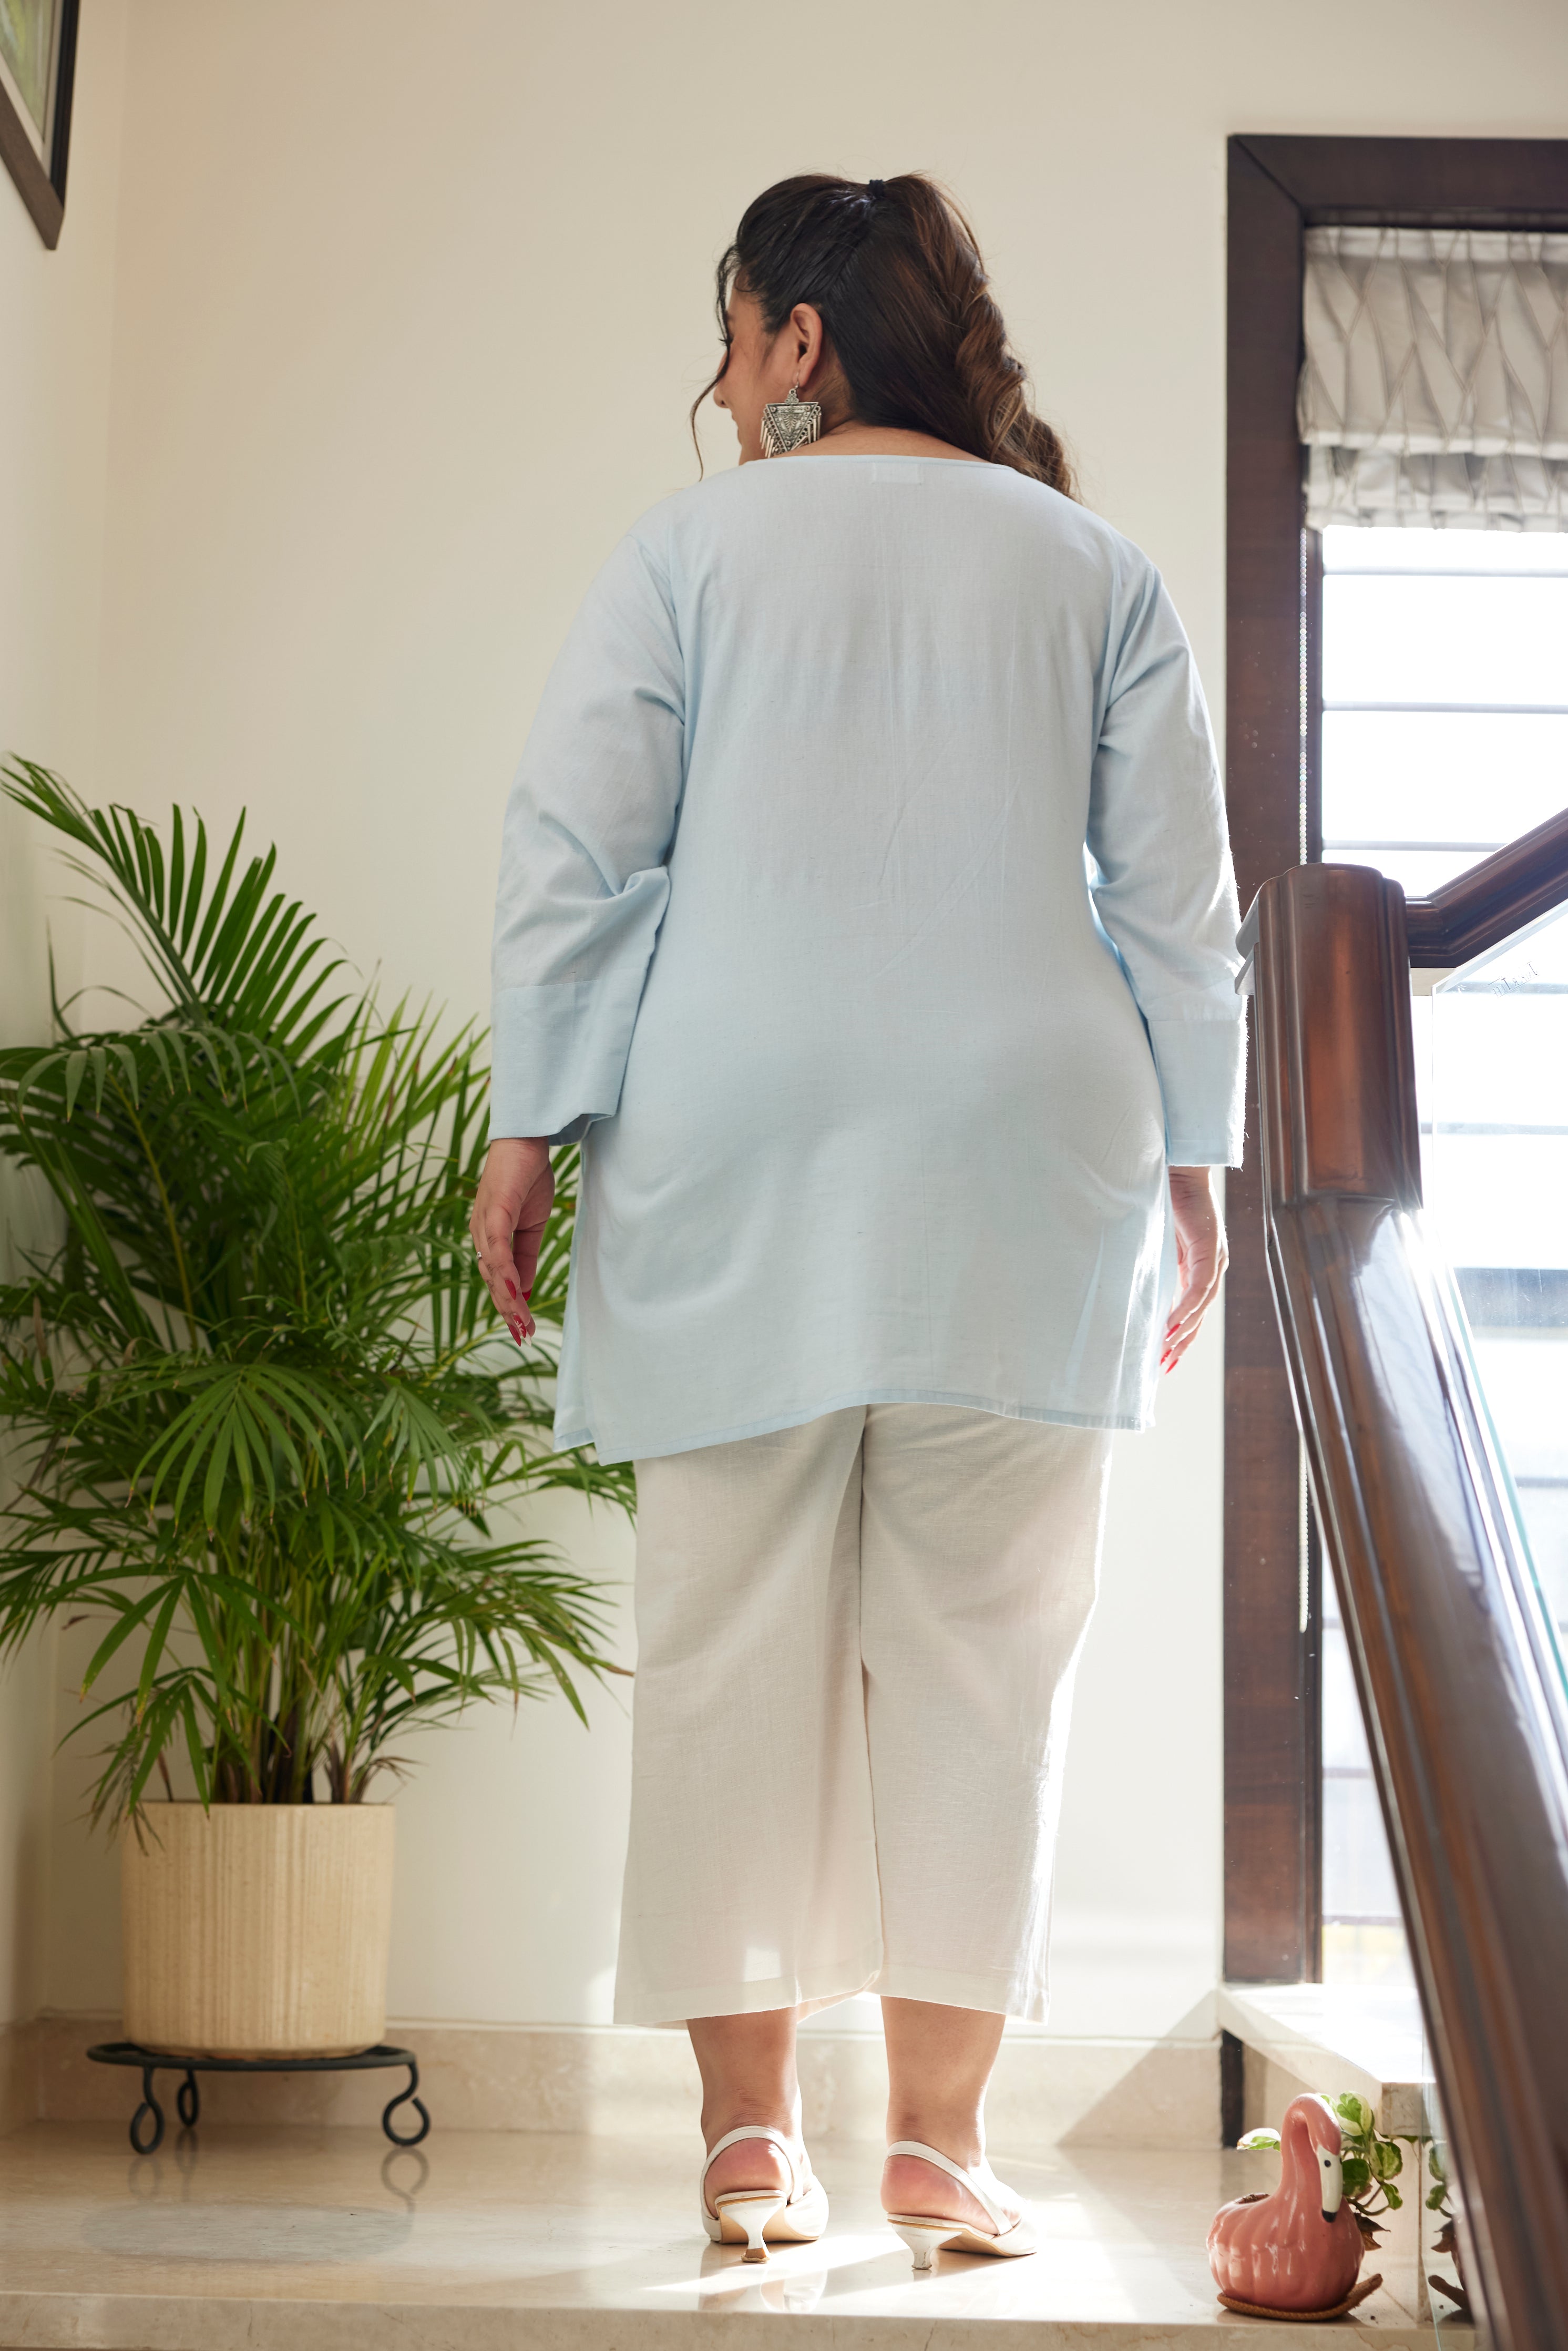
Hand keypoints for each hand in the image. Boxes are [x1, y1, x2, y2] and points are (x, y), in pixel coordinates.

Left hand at [469, 1137, 553, 1345]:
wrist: (525, 1142)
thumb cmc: (527, 1179)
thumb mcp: (532, 1227)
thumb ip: (526, 1257)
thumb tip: (524, 1288)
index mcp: (489, 1238)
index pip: (497, 1279)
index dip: (508, 1304)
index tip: (523, 1328)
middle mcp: (481, 1234)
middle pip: (491, 1281)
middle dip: (507, 1310)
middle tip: (523, 1335)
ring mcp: (484, 1223)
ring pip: (493, 1270)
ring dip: (506, 1298)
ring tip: (520, 1321)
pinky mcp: (494, 1210)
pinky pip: (497, 1246)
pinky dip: (503, 1270)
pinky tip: (513, 1289)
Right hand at [1161, 1166, 1226, 1374]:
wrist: (1178, 1169)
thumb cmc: (1165, 1199)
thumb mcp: (1159, 1241)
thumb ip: (1156, 1264)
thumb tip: (1136, 1286)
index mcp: (1199, 1265)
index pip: (1192, 1309)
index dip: (1180, 1334)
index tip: (1165, 1358)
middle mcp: (1212, 1266)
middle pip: (1199, 1314)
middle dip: (1182, 1342)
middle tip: (1166, 1366)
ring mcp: (1215, 1259)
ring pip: (1201, 1306)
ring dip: (1184, 1330)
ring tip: (1167, 1351)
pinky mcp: (1211, 1250)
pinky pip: (1199, 1288)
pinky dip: (1186, 1308)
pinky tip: (1172, 1325)